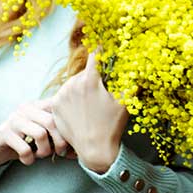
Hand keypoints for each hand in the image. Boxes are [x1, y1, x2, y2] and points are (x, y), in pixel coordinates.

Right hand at [0, 98, 75, 167]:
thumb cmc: (24, 142)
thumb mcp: (43, 138)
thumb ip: (59, 139)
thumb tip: (79, 152)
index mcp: (37, 105)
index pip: (59, 107)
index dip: (69, 125)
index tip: (73, 141)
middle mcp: (25, 108)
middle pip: (52, 121)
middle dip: (60, 141)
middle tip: (59, 153)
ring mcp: (13, 119)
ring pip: (40, 134)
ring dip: (44, 151)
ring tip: (41, 155)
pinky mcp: (3, 133)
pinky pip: (24, 148)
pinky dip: (29, 158)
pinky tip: (27, 159)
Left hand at [46, 50, 129, 172]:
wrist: (94, 149)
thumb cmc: (112, 125)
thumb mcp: (125, 101)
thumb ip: (129, 79)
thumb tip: (138, 63)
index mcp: (90, 81)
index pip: (95, 56)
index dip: (101, 49)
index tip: (102, 43)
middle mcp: (72, 85)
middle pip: (84, 72)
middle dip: (93, 77)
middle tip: (101, 90)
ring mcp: (61, 96)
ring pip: (73, 83)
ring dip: (81, 88)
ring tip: (90, 104)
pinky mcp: (55, 106)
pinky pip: (64, 95)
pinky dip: (71, 99)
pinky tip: (80, 110)